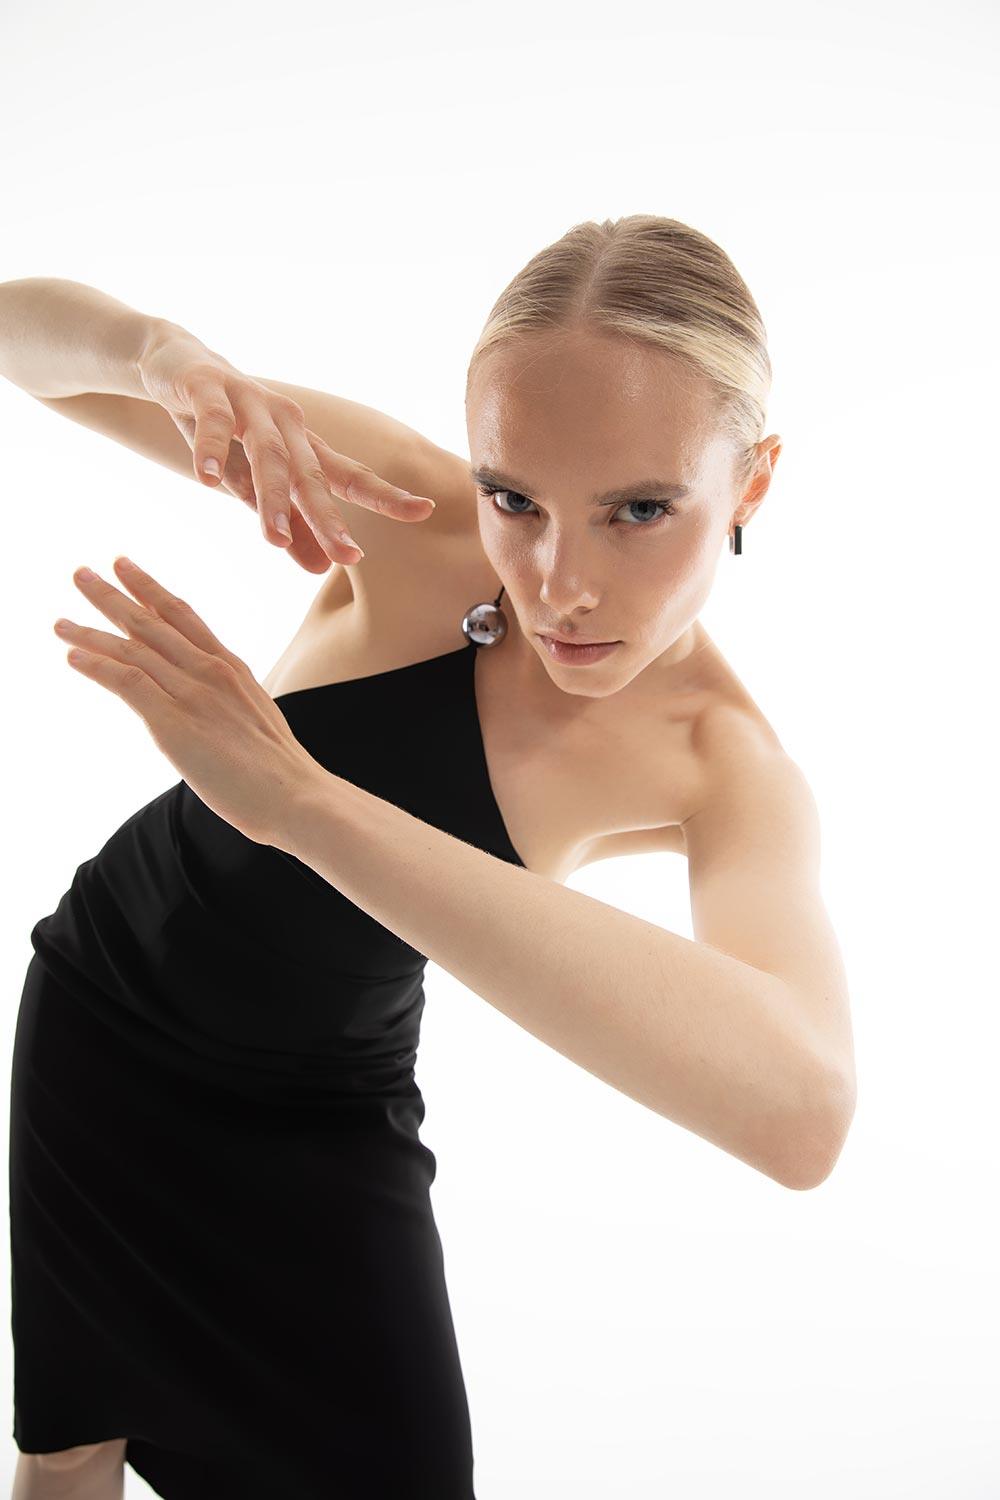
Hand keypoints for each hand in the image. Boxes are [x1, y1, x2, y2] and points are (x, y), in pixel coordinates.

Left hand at [54, 556, 325, 846]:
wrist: (296, 795)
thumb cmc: (280, 772)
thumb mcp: (256, 719)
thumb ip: (229, 703)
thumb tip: (210, 710)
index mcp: (232, 668)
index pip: (184, 617)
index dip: (151, 591)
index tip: (126, 570)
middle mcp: (211, 672)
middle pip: (152, 622)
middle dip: (113, 596)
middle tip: (81, 574)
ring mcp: (193, 695)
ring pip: (134, 649)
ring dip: (91, 632)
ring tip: (60, 621)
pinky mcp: (175, 723)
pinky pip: (129, 683)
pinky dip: (98, 666)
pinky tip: (72, 657)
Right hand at [138, 328, 435, 574]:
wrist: (174, 363)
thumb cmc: (225, 428)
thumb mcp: (253, 482)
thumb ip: (285, 523)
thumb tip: (320, 569)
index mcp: (302, 445)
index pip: (349, 476)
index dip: (385, 495)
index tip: (424, 511)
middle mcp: (285, 422)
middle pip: (312, 475)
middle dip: (329, 517)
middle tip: (348, 556)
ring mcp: (248, 401)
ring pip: (267, 453)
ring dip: (271, 496)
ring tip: (272, 538)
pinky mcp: (207, 387)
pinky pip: (213, 421)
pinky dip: (210, 450)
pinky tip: (206, 481)